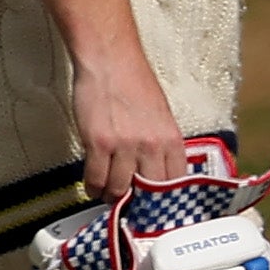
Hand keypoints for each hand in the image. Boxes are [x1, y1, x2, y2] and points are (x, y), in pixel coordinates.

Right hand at [74, 62, 199, 201]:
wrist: (110, 60)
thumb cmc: (134, 83)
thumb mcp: (160, 115)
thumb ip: (161, 143)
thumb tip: (155, 170)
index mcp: (171, 139)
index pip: (176, 183)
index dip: (166, 201)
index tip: (158, 209)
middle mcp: (152, 146)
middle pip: (150, 192)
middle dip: (140, 205)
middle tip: (131, 208)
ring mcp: (125, 146)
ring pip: (120, 188)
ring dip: (112, 197)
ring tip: (108, 196)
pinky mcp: (99, 142)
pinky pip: (96, 177)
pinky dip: (94, 187)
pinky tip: (93, 187)